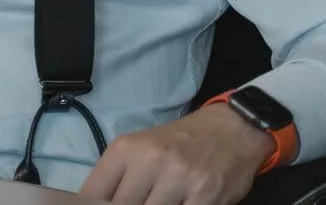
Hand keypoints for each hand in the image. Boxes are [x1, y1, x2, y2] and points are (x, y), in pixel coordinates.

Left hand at [78, 105, 278, 204]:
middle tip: (136, 203)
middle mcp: (150, 161)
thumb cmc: (180, 142)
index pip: (93, 193)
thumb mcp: (142, 148)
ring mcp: (178, 179)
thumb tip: (94, 204)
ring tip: (155, 203)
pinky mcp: (205, 197)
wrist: (231, 129)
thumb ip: (119, 177)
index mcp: (126, 149)